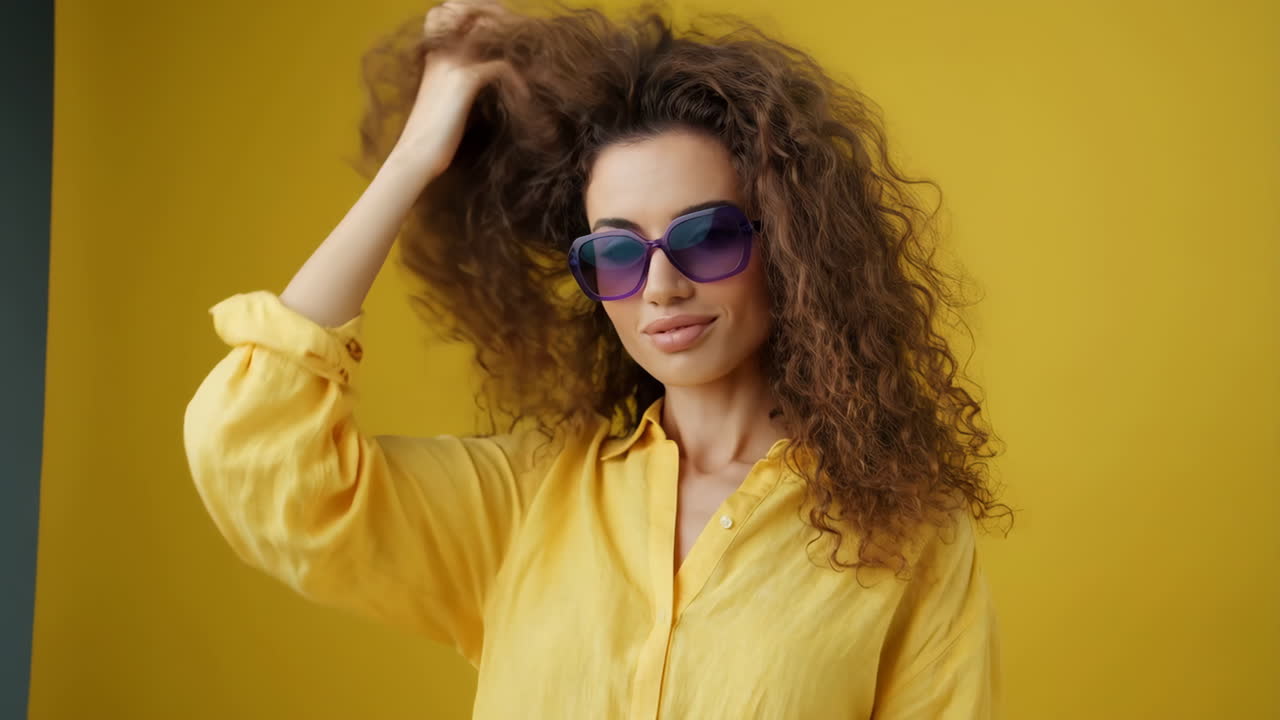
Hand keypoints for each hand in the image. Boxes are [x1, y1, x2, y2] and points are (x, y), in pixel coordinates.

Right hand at [394, 0, 528, 177]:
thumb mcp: (446, 99)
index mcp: (435, 53)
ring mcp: (452, 62)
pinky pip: (501, 66)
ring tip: (531, 68)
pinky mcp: (464, 80)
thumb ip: (460, 80)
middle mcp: (442, 50)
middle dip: (504, 25)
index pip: (449, 11)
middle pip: (475, 14)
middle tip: (524, 48)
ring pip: (489, 32)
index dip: (478, 16)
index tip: (504, 40)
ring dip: (515, 48)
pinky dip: (518, 82)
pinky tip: (525, 97)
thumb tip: (490, 74)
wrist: (415, 155)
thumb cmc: (432, 135)